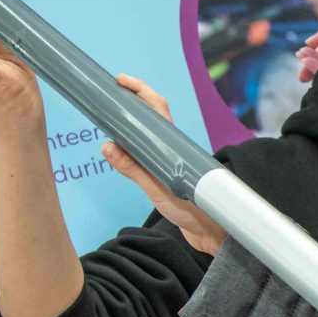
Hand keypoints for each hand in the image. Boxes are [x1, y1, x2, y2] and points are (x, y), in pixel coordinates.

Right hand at [98, 76, 224, 256]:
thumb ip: (134, 168)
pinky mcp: (164, 178)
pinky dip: (128, 149)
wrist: (212, 235)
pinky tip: (116, 152)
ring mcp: (168, 162)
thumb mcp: (158, 189)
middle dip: (128, 103)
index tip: (120, 80)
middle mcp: (171, 149)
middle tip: (105, 96)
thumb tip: (108, 146)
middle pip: (149, 117)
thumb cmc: (193, 211)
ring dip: (127, 126)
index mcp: (173, 144)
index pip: (156, 107)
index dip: (140, 90)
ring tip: (106, 119)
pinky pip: (142, 156)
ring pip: (144, 136)